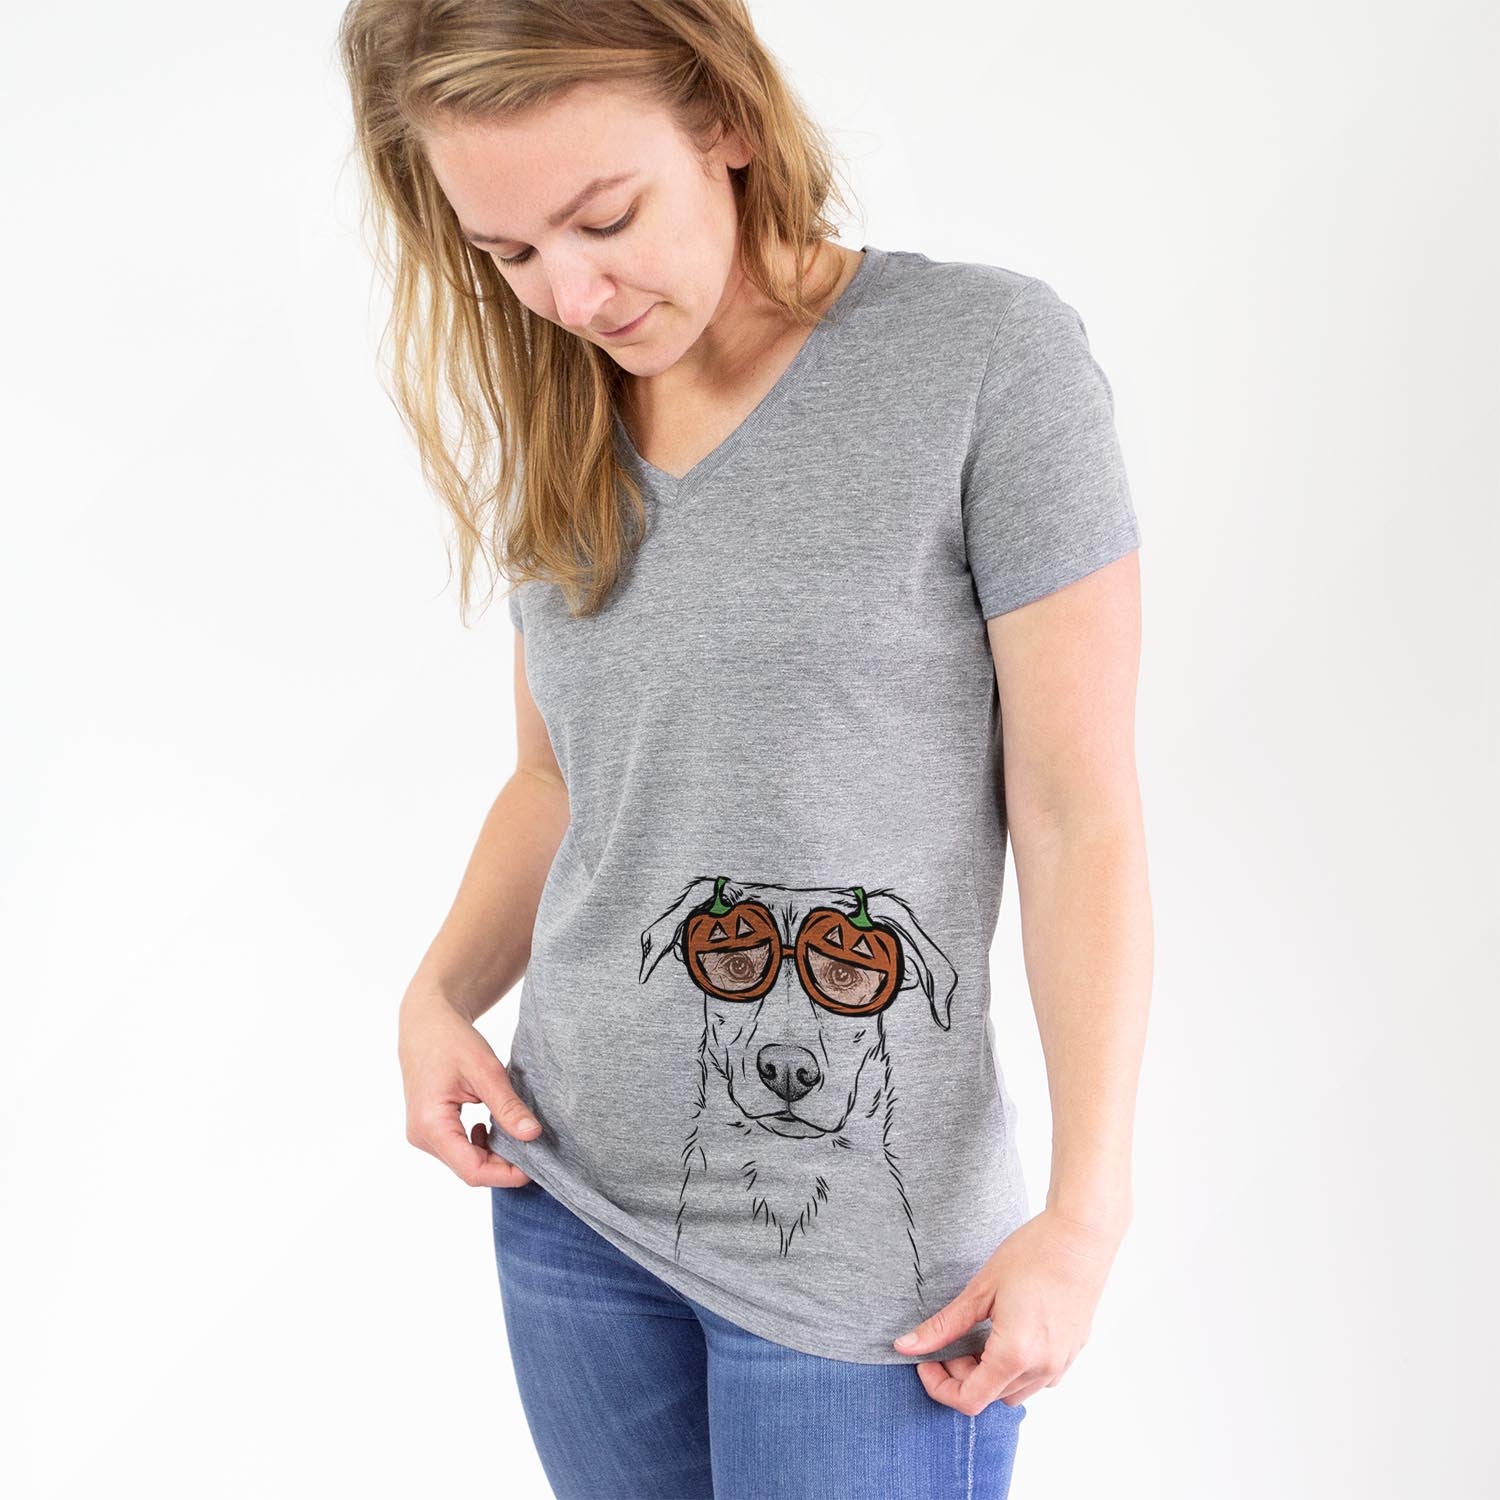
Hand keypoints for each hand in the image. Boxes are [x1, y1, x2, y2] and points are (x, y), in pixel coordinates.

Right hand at [398, 990, 542, 1188]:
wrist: (425, 1023)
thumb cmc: (452, 1039)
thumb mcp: (486, 1070)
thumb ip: (507, 1106)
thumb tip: (533, 1135)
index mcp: (432, 1125)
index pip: (473, 1170)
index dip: (507, 1174)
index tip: (536, 1164)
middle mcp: (422, 1136)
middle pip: (469, 1169)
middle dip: (503, 1164)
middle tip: (532, 1145)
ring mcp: (422, 1135)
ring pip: (464, 1162)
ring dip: (493, 1154)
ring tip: (513, 1130)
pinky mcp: (428, 1129)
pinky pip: (457, 1150)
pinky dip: (480, 1145)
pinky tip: (492, 1126)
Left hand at [891, 1207, 1123, 1413]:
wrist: (1081, 1236)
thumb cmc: (1032, 1254)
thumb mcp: (981, 1289)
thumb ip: (944, 1325)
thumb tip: (906, 1346)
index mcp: (1015, 1355)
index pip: (969, 1400)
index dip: (939, 1386)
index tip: (926, 1361)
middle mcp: (1042, 1369)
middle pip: (990, 1397)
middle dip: (962, 1375)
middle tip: (952, 1339)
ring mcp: (1061, 1363)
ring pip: (1016, 1392)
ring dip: (990, 1375)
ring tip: (979, 1335)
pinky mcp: (1073, 1351)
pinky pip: (1039, 1378)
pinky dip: (1017, 1368)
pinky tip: (1008, 1333)